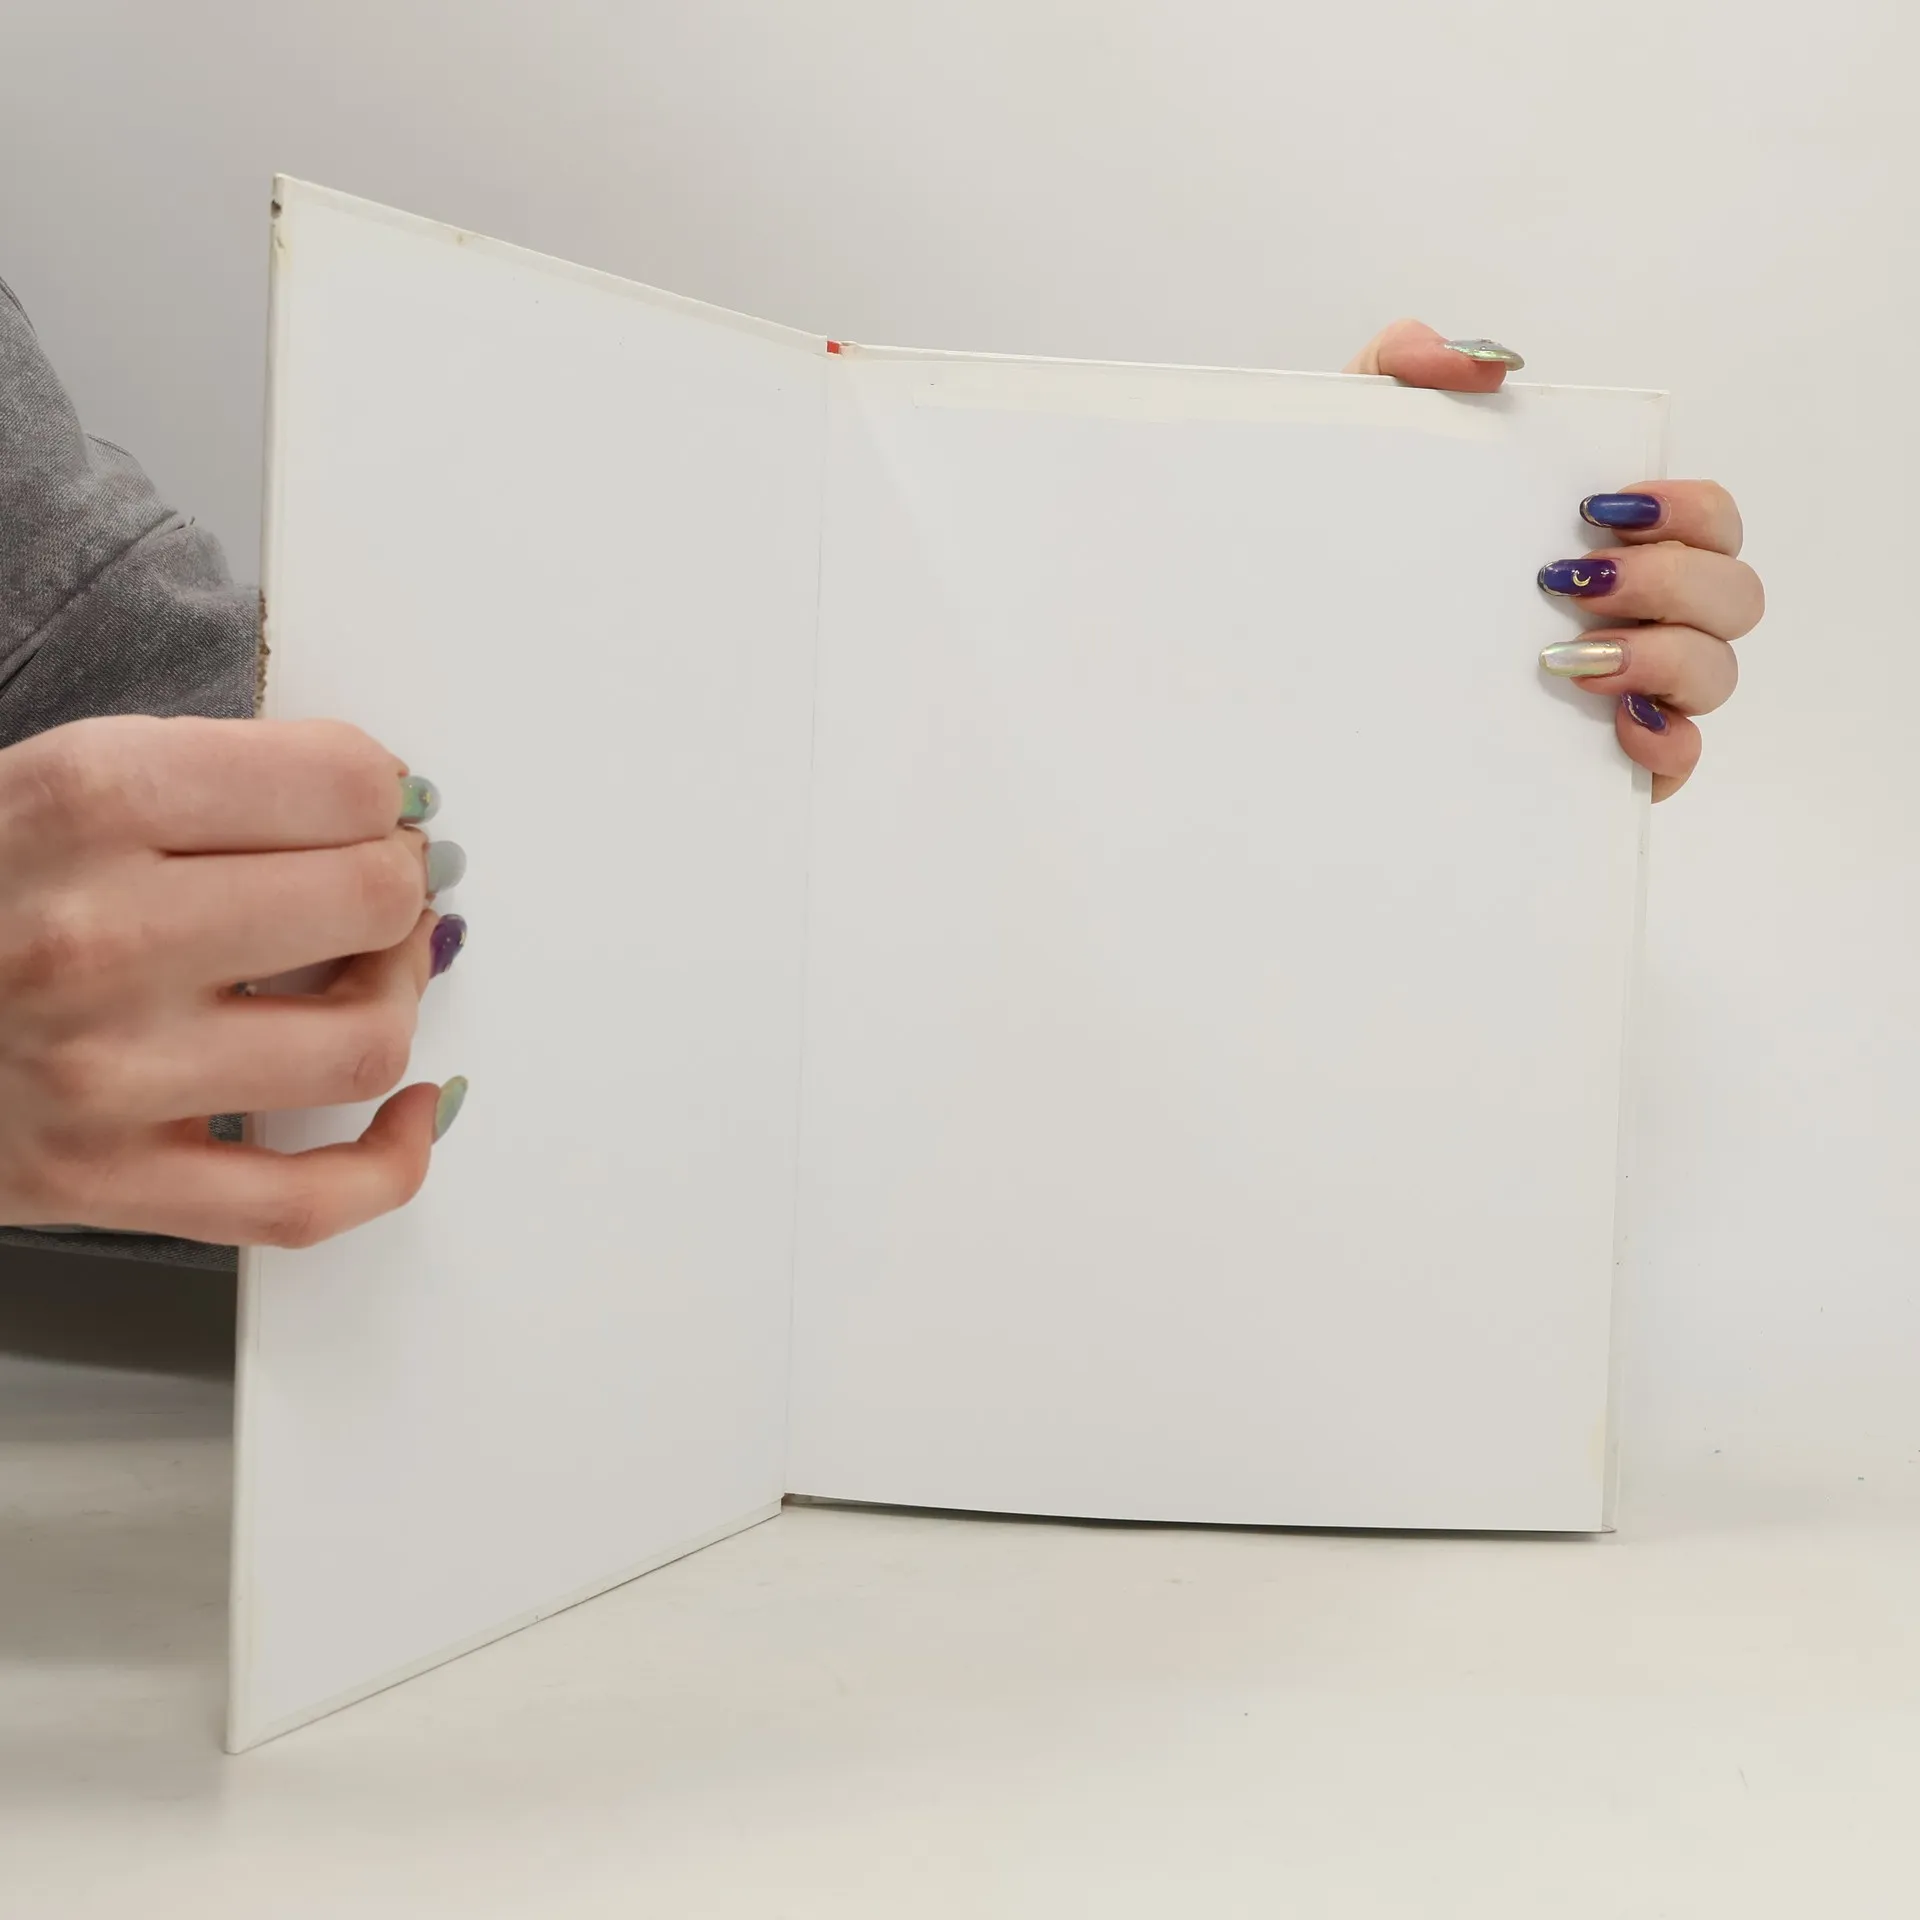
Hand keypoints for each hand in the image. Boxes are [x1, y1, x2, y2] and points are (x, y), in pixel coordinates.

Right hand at [0, 716, 467, 1245]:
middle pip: (371, 905)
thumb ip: (230, 776)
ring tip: (365, 972)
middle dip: (398, 886)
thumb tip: (397, 808)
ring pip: (363, 1046)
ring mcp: (103, 1074)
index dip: (382, 794)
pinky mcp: (105, 1182)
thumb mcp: (68, 776)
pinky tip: (416, 1108)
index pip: (341, 785)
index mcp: (90, 800)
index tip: (373, 806)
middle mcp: (97, 938)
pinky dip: (392, 1161)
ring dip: (397, 1000)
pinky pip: (304, 1202)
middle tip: (373, 883)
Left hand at [1347, 318, 1761, 797]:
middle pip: (1733, 592)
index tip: (1600, 509)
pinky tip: (1612, 722)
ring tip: (1563, 659)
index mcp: (1607, 542)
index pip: (1706, 516)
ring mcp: (1627, 694)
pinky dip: (1666, 742)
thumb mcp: (1359, 450)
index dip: (1685, 508)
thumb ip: (1406, 368)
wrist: (1295, 666)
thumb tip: (1486, 363)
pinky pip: (1680, 761)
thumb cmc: (1352, 555)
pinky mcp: (1605, 769)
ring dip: (1663, 657)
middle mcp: (1634, 616)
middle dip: (1671, 580)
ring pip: (1717, 674)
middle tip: (1568, 583)